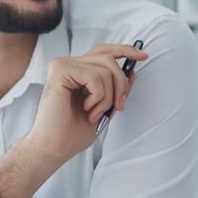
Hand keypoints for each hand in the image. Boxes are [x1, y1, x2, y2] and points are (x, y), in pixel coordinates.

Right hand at [0, 44, 147, 197]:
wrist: (54, 147)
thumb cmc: (73, 132)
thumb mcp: (104, 107)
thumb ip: (115, 88)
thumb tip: (132, 69)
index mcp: (77, 71)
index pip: (103, 51)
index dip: (124, 50)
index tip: (143, 56)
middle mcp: (68, 64)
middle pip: (108, 58)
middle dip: (121, 83)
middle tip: (119, 106)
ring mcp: (63, 65)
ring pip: (105, 69)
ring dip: (108, 97)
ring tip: (95, 114)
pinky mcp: (60, 70)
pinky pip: (95, 76)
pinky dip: (98, 97)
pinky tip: (88, 109)